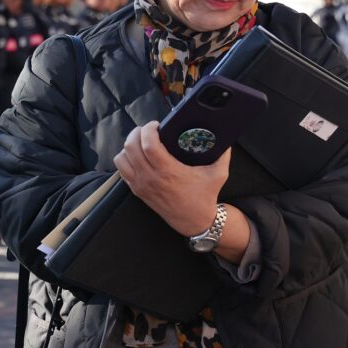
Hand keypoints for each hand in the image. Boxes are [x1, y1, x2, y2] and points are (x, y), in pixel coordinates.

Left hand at [114, 121, 229, 236]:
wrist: (195, 222)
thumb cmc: (205, 197)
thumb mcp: (218, 174)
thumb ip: (223, 155)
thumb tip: (226, 139)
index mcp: (168, 171)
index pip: (148, 144)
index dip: (149, 130)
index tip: (156, 125)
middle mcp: (151, 178)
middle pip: (131, 147)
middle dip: (137, 133)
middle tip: (148, 130)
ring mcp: (142, 185)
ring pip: (122, 158)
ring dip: (129, 146)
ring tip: (141, 142)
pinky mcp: (138, 191)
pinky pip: (122, 170)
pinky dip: (125, 159)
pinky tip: (137, 156)